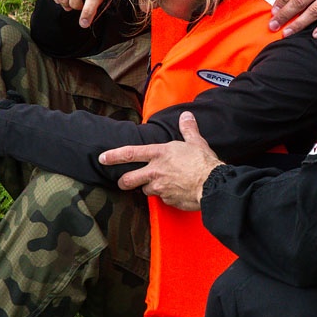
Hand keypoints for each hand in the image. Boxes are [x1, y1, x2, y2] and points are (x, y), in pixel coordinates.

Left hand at [98, 112, 221, 210]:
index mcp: (159, 154)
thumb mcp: (195, 142)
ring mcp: (160, 188)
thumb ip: (188, 129)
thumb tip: (186, 116)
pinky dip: (166, 196)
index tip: (103, 158)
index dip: (114, 156)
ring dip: (149, 188)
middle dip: (123, 182)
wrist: (213, 184)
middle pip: (129, 179)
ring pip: (145, 190)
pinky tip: (175, 192)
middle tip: (123, 182)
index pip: (130, 153)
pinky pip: (162, 199)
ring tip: (160, 184)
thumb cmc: (203, 162)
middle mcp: (155, 171)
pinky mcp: (168, 200)